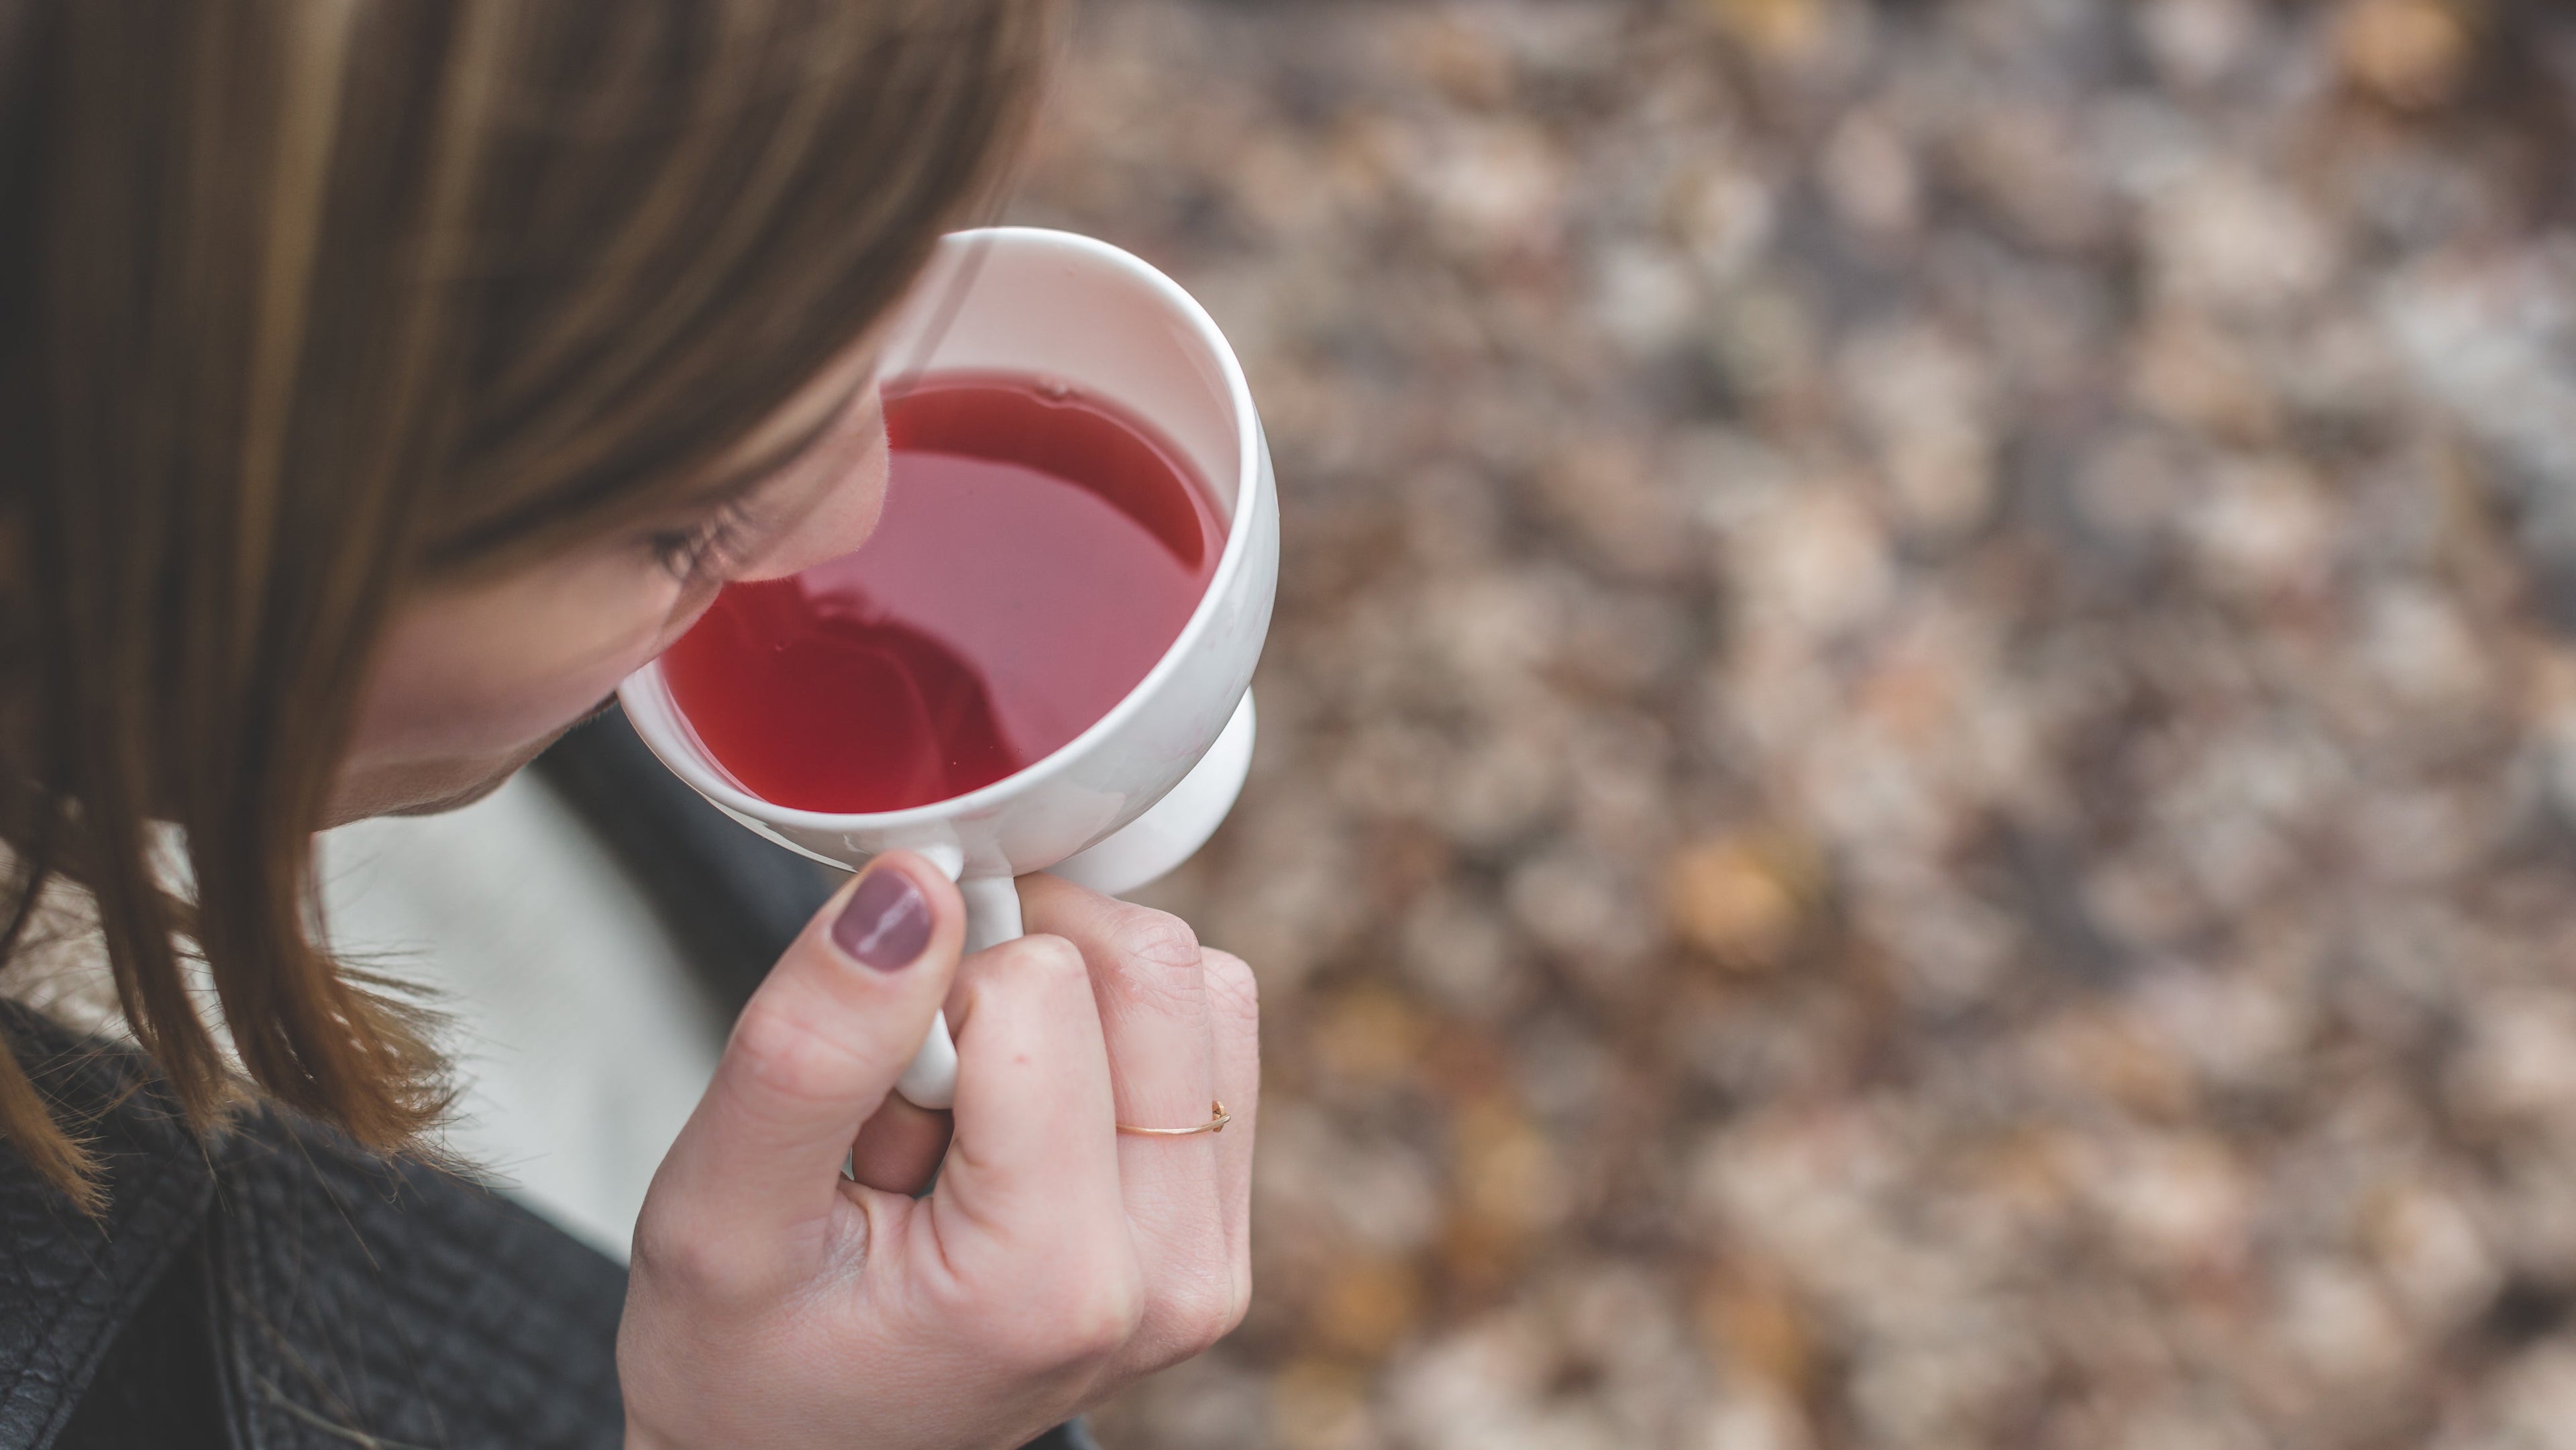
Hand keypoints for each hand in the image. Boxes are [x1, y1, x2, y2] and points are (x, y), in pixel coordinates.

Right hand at [618, 854, 1258, 1449]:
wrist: (800, 1447)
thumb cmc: (749, 1357)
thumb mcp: (717, 1207)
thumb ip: (811, 1044)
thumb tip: (913, 885)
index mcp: (1054, 1282)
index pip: (1036, 984)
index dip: (928, 1001)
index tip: (877, 1102)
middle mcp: (1171, 1274)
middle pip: (1147, 967)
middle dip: (1006, 986)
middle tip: (918, 1108)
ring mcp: (1212, 1255)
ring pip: (1194, 984)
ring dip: (1063, 1004)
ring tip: (964, 1121)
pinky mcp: (1220, 1223)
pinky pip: (1210, 1031)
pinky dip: (1108, 1033)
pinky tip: (1018, 1118)